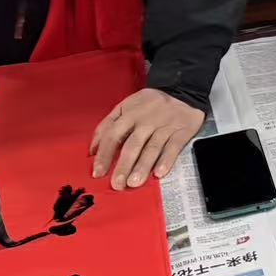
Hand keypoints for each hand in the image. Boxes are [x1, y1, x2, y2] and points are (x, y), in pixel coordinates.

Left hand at [89, 88, 205, 189]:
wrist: (182, 91)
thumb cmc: (149, 104)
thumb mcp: (126, 106)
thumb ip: (108, 125)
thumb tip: (93, 150)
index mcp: (130, 113)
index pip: (113, 135)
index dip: (104, 154)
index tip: (98, 173)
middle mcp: (146, 120)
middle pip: (132, 144)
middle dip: (123, 165)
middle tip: (117, 184)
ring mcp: (164, 126)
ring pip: (152, 148)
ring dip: (142, 166)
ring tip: (134, 182)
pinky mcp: (182, 131)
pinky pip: (173, 147)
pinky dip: (166, 160)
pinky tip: (159, 173)